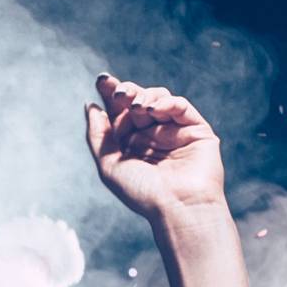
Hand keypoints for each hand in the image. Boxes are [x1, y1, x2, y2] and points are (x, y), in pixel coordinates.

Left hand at [84, 72, 226, 222]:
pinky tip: (153, 109)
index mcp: (130, 143)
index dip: (111, 93)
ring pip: (159, 99)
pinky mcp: (196, 129)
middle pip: (138, 101)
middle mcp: (152, 135)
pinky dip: (166, 102)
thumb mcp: (109, 164)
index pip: (119, 111)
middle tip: (121, 93)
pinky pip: (180, 106)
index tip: (102, 80)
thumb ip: (98, 135)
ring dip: (145, 97)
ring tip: (138, 106)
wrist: (177, 206)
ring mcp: (174, 131)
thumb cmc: (142, 193)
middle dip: (127, 92)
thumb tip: (90, 105)